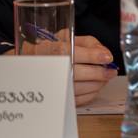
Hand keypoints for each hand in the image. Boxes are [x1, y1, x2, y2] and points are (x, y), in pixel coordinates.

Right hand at [0, 34, 116, 105]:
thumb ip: (88, 43)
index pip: (75, 54)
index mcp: (54, 51)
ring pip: (80, 88)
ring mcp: (54, 84)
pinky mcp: (57, 97)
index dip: (94, 56)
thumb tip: (105, 53)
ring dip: (98, 84)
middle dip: (100, 73)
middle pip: (79, 74)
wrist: (26, 64)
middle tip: (111, 71)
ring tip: (106, 77)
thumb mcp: (68, 37)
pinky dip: (91, 93)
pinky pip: (77, 99)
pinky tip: (96, 86)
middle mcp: (52, 68)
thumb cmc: (51, 48)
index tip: (108, 57)